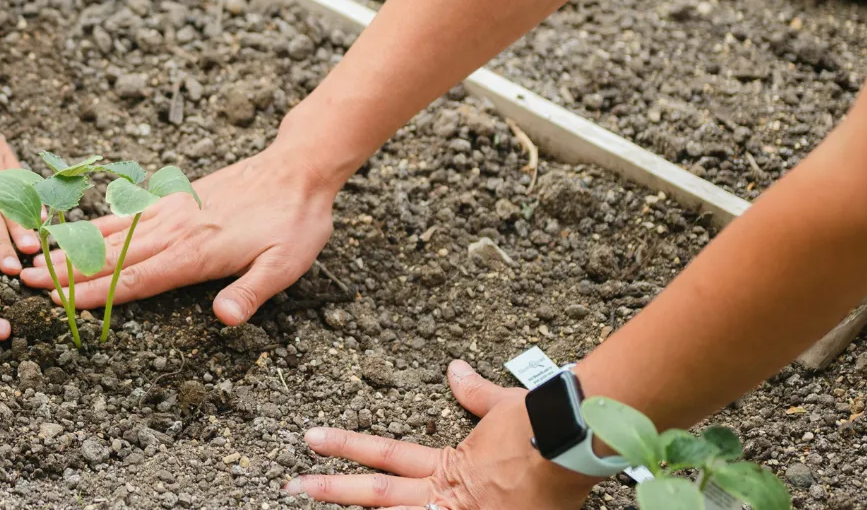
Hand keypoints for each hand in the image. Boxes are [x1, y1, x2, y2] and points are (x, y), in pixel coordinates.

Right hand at [18, 149, 337, 324]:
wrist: (298, 168)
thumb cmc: (294, 221)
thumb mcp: (285, 264)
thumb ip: (250, 292)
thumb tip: (223, 319)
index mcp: (195, 252)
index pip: (136, 279)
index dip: (96, 293)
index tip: (60, 301)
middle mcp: (174, 230)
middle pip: (112, 257)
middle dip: (68, 272)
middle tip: (26, 282)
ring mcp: (171, 211)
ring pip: (112, 234)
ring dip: (74, 249)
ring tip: (38, 258)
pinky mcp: (175, 198)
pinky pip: (128, 214)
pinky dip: (99, 225)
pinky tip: (81, 231)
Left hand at [285, 361, 600, 507]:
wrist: (575, 445)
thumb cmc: (543, 425)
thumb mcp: (501, 406)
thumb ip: (474, 393)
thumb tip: (455, 369)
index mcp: (446, 465)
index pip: (381, 454)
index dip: (344, 445)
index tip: (310, 439)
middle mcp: (446, 496)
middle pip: (375, 497)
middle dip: (331, 491)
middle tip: (291, 485)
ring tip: (314, 501)